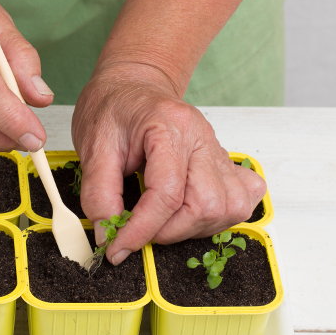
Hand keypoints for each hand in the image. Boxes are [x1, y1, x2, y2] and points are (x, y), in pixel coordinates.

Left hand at [73, 63, 266, 264]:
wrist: (132, 86)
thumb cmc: (113, 109)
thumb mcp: (92, 146)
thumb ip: (98, 193)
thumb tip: (109, 235)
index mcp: (169, 127)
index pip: (167, 194)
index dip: (141, 230)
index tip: (118, 248)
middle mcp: (202, 138)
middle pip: (205, 205)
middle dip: (169, 232)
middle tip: (138, 230)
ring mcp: (218, 150)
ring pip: (228, 208)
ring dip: (193, 227)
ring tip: (162, 222)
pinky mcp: (225, 162)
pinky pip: (243, 198)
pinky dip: (221, 215)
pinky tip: (192, 212)